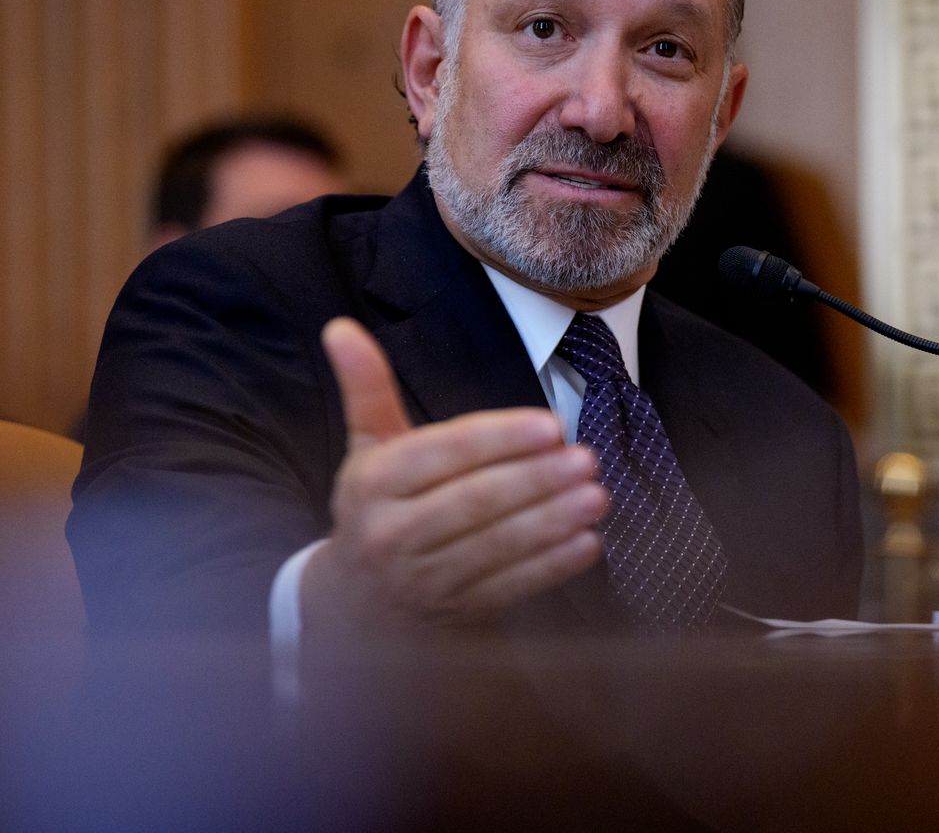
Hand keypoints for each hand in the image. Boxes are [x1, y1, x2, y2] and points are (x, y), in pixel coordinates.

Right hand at [300, 317, 606, 633]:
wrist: (359, 603)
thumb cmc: (377, 506)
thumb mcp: (367, 446)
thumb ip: (366, 386)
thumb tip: (341, 326)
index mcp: (373, 483)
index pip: (442, 454)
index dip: (498, 439)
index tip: (551, 425)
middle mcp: (392, 534)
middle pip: (473, 502)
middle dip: (535, 480)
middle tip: (586, 458)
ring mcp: (425, 579)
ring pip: (495, 548)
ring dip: (551, 522)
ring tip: (597, 496)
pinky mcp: (456, 611)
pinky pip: (508, 589)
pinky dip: (550, 568)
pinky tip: (587, 544)